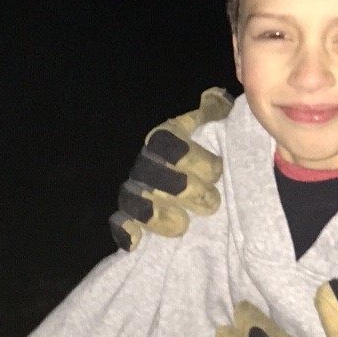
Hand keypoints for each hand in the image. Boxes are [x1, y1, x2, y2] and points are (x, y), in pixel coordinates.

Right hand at [109, 88, 231, 250]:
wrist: (194, 193)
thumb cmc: (205, 160)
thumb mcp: (212, 132)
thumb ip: (214, 114)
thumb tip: (216, 96)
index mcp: (163, 140)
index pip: (168, 142)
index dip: (193, 157)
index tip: (217, 169)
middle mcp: (145, 164)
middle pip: (156, 175)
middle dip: (186, 190)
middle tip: (211, 202)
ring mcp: (134, 191)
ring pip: (138, 201)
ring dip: (162, 215)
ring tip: (184, 224)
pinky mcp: (127, 220)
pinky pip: (120, 225)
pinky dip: (127, 232)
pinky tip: (138, 240)